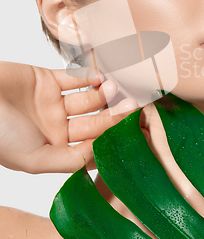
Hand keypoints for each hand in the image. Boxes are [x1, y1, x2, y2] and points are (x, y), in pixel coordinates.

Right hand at [0, 62, 137, 173]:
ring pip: (88, 99)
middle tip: (135, 107)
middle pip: (94, 122)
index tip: (133, 133)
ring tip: (120, 89)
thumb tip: (100, 161)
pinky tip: (104, 76)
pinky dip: (89, 76)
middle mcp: (56, 128)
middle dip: (114, 116)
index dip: (111, 141)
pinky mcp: (47, 80)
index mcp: (53, 150)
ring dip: (106, 94)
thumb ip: (67, 162)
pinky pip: (74, 78)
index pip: (91, 146)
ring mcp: (52, 103)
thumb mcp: (31, 158)